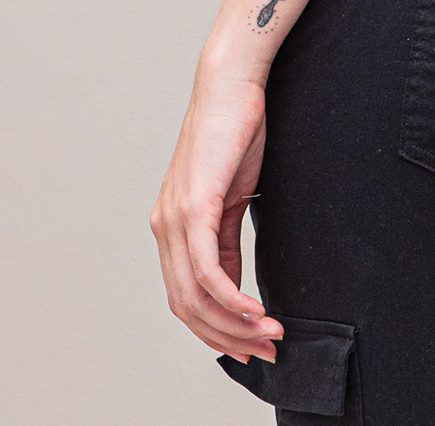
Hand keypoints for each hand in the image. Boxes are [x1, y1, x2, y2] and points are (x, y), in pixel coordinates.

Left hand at [150, 68, 283, 362]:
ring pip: (196, 297)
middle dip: (227, 338)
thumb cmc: (235, 131)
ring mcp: (174, 218)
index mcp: (172, 226)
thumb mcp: (232, 196)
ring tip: (270, 335)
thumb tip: (232, 285)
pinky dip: (232, 300)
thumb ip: (225, 240)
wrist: (233, 83)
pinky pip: (208, 272)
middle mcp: (164, 227)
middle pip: (187, 308)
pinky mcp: (193, 207)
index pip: (186, 297)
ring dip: (235, 326)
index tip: (254, 343)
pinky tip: (257, 311)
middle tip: (266, 351)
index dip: (218, 329)